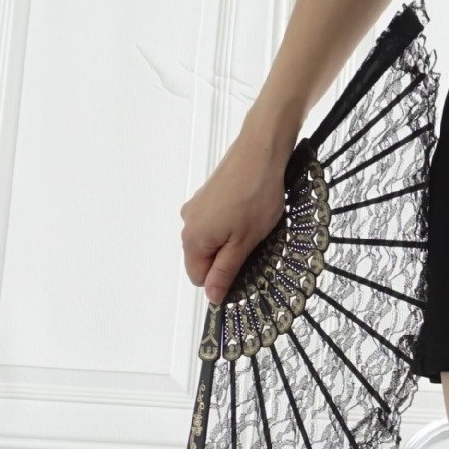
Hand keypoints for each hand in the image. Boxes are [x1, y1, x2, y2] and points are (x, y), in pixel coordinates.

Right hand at [180, 117, 293, 306]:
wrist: (260, 153)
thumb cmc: (255, 195)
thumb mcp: (243, 244)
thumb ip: (225, 272)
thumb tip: (212, 295)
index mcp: (193, 238)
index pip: (199, 278)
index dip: (222, 280)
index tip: (243, 272)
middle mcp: (188, 222)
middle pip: (204, 260)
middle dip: (227, 261)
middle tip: (251, 248)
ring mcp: (197, 208)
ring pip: (211, 242)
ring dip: (231, 244)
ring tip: (251, 229)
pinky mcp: (207, 197)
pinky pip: (215, 225)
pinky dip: (230, 228)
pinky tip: (248, 216)